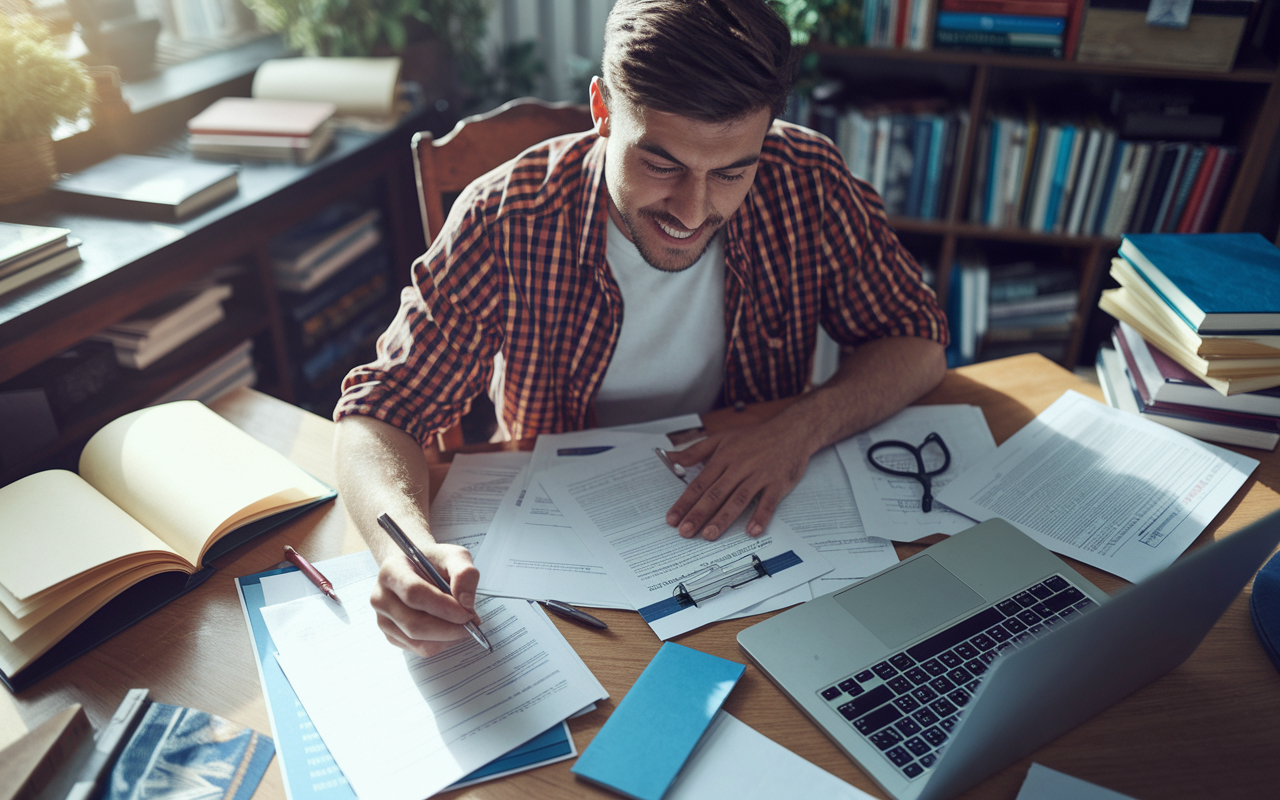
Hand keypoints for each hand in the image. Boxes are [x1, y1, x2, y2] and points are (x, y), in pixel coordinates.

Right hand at [369, 542, 480, 657]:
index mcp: (391, 571)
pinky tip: (451, 630)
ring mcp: (383, 619)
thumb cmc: (433, 562)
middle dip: (450, 629)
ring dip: (448, 638)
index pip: (414, 594)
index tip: (468, 612)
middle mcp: (381, 597)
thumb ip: (464, 573)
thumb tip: (466, 603)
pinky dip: (442, 643)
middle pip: (414, 624)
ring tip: (465, 625)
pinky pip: (420, 649)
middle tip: (473, 622)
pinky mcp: (392, 636)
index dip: (443, 607)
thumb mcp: (454, 555)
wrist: (416, 568)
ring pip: (418, 641)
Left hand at [664, 416, 812, 540]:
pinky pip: (768, 502)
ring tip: (709, 535)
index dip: (685, 502)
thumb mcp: (721, 438)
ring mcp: (759, 476)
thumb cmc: (754, 436)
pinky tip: (752, 530)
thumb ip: (695, 451)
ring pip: (738, 499)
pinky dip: (760, 516)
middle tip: (685, 531)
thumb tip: (670, 458)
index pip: (699, 484)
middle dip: (699, 514)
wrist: (791, 430)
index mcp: (723, 458)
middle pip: (715, 494)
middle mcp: (739, 468)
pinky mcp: (777, 483)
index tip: (672, 519)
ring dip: (723, 518)